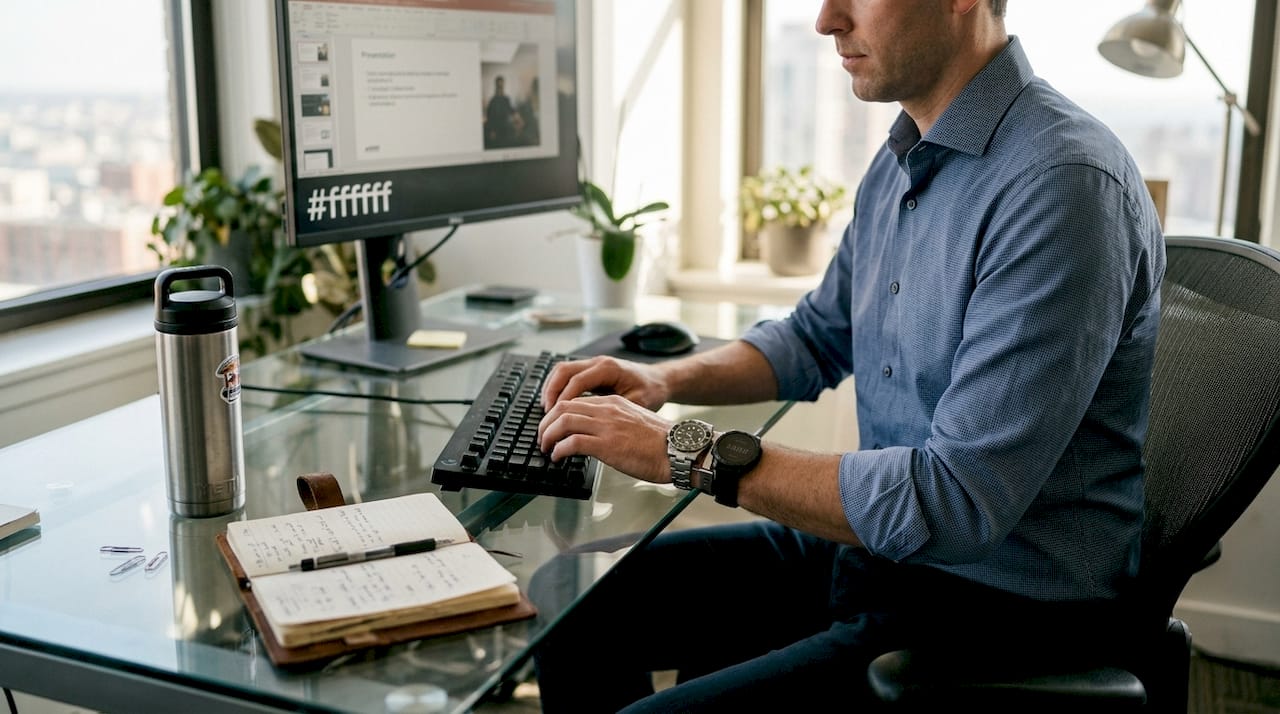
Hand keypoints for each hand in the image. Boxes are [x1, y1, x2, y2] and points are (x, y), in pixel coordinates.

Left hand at [537, 394, 672, 483]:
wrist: (678, 450)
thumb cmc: (661, 443)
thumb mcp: (633, 423)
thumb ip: (613, 424)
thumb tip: (595, 438)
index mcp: (613, 403)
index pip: (575, 401)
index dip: (557, 414)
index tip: (552, 427)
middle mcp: (607, 410)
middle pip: (563, 407)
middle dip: (546, 423)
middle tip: (542, 438)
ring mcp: (606, 426)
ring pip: (563, 421)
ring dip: (549, 436)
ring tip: (547, 448)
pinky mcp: (607, 445)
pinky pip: (572, 442)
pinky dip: (559, 450)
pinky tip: (559, 457)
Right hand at [540, 355, 670, 410]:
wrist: (660, 380)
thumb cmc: (651, 391)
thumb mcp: (637, 403)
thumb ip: (614, 411)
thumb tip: (593, 425)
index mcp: (609, 369)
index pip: (577, 381)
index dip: (564, 399)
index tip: (556, 416)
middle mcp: (598, 362)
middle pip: (563, 371)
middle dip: (551, 392)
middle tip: (546, 414)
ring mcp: (593, 364)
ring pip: (562, 370)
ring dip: (551, 389)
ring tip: (547, 410)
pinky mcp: (591, 370)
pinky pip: (567, 374)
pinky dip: (557, 387)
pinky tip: (555, 403)